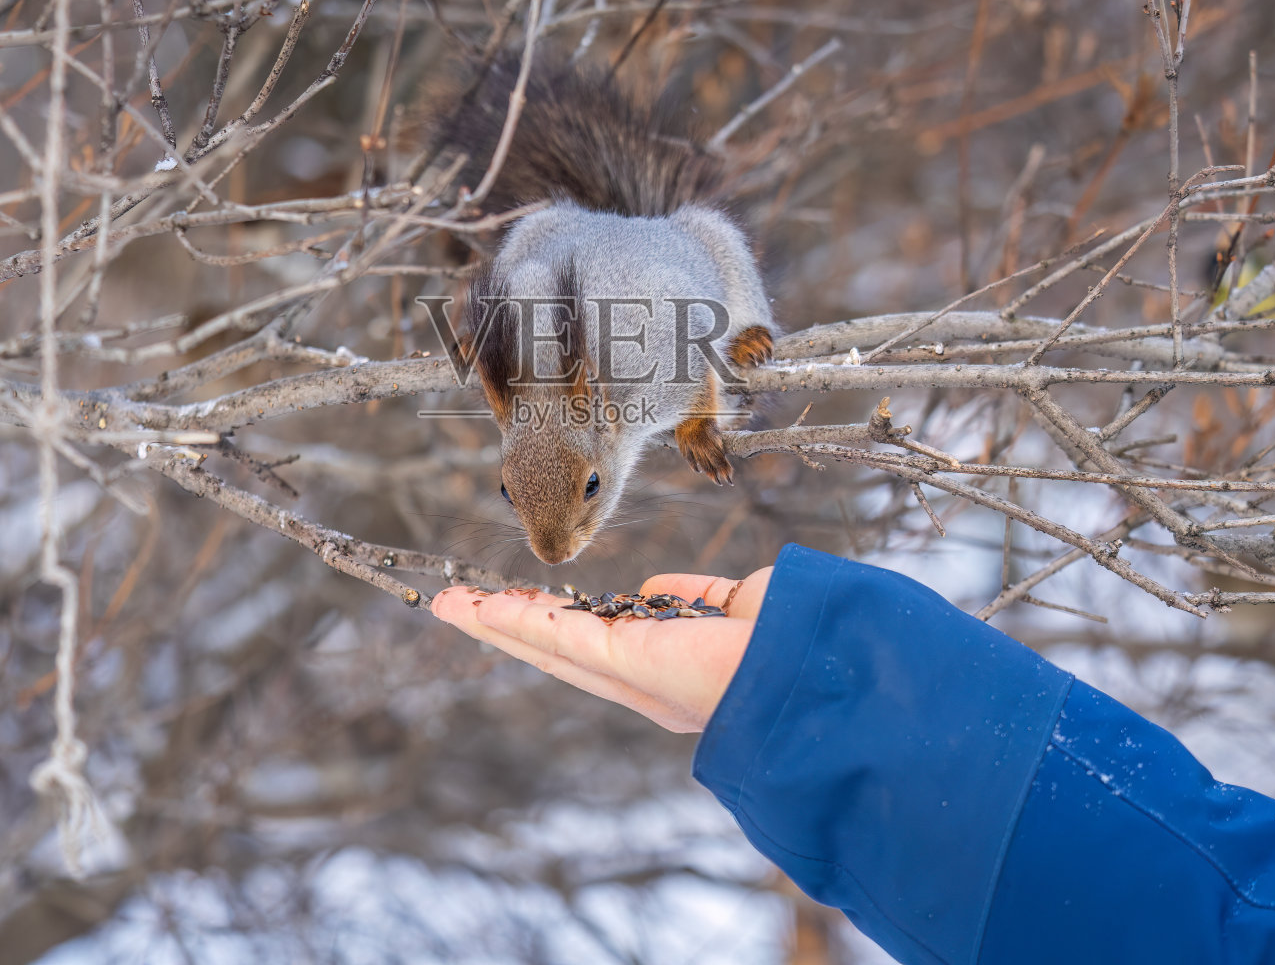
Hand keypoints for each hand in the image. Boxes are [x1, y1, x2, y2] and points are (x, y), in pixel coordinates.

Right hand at [431, 569, 772, 732]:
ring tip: (449, 604)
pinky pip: (564, 641)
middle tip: (455, 605)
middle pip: (556, 651)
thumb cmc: (798, 639)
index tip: (515, 603)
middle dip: (503, 627)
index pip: (594, 644)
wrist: (825, 664)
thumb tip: (656, 590)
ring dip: (495, 624)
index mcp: (669, 670)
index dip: (549, 622)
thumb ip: (694, 599)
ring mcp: (634, 677)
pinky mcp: (632, 665)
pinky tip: (484, 608)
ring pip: (548, 648)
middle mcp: (644, 684)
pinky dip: (520, 623)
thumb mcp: (734, 608)